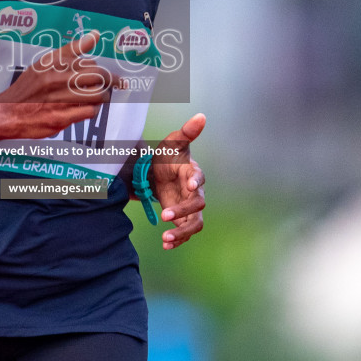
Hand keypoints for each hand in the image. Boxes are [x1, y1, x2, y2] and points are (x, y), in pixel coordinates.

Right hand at [0, 32, 113, 138]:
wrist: (6, 112)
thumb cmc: (28, 88)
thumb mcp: (44, 63)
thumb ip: (71, 50)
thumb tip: (95, 35)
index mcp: (53, 63)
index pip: (89, 62)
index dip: (98, 68)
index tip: (102, 74)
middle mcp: (56, 79)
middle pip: (97, 76)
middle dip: (111, 81)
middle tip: (115, 84)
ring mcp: (58, 99)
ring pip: (97, 94)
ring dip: (103, 97)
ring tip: (100, 97)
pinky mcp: (60, 118)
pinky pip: (89, 112)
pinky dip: (93, 110)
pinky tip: (87, 109)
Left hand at [150, 113, 205, 249]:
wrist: (158, 173)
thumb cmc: (169, 156)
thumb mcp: (172, 143)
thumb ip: (186, 132)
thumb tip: (202, 116)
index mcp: (193, 173)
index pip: (199, 178)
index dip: (196, 181)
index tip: (190, 185)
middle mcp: (195, 192)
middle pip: (197, 205)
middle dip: (182, 211)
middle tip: (164, 215)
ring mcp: (190, 207)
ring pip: (194, 223)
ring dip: (181, 232)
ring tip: (166, 239)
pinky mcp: (182, 219)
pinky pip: (184, 232)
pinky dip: (177, 239)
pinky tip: (165, 244)